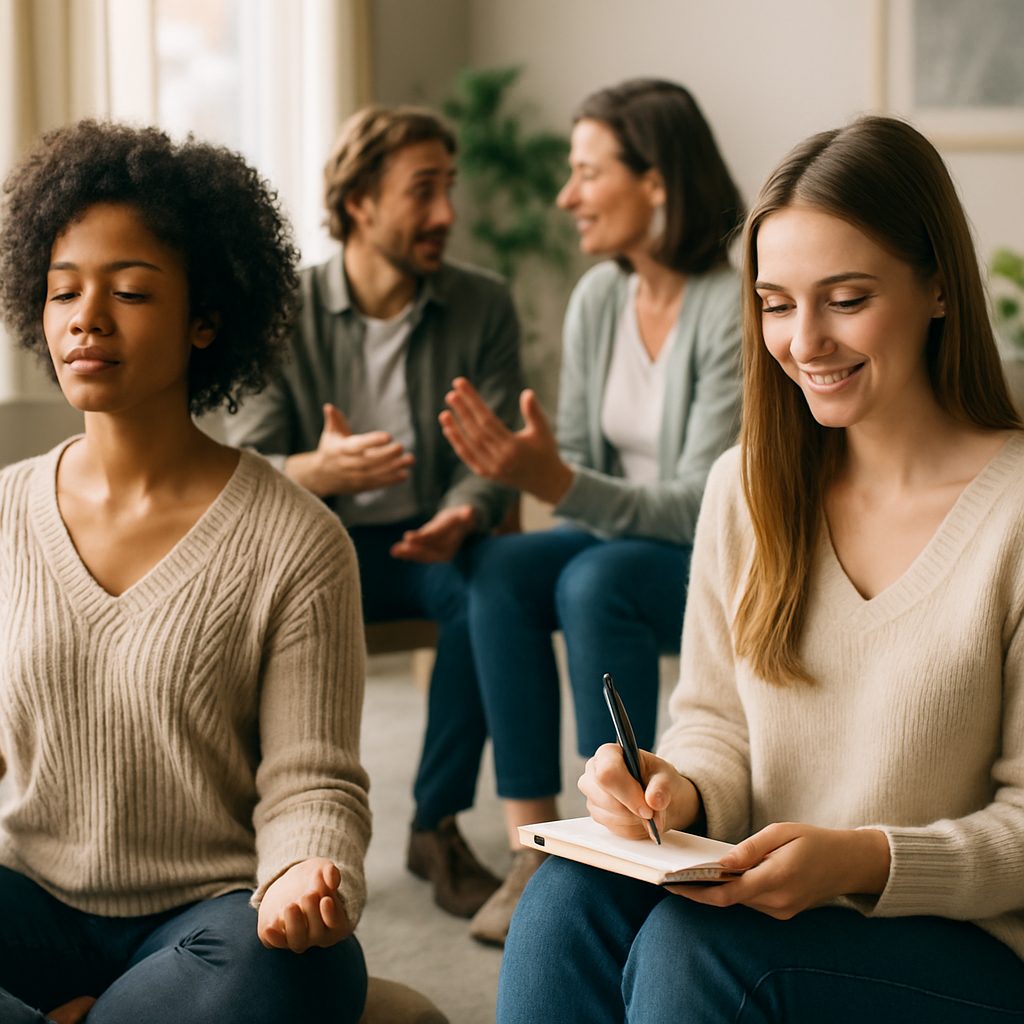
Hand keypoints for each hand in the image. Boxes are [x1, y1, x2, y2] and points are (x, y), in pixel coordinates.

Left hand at [258, 858, 351, 952]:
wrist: (294, 885)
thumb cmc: (315, 879)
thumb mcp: (323, 870)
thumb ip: (330, 873)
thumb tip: (332, 876)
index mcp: (337, 924)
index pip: (336, 925)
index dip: (331, 914)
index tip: (325, 899)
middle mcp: (319, 937)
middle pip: (316, 934)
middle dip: (312, 914)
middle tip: (308, 895)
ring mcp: (300, 940)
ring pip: (297, 942)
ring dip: (294, 926)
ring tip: (290, 906)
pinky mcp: (280, 939)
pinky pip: (277, 944)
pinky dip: (273, 938)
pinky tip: (268, 929)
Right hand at [285, 404, 414, 497]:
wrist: (321, 477)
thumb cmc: (330, 449)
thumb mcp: (330, 434)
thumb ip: (333, 420)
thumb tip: (329, 407)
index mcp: (341, 449)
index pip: (358, 446)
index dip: (372, 441)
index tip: (388, 436)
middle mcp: (348, 464)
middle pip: (369, 461)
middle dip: (387, 455)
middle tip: (401, 447)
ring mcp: (354, 477)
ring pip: (375, 474)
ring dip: (394, 468)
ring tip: (409, 459)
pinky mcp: (361, 486)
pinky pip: (377, 484)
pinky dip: (391, 480)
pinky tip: (405, 474)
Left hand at [390, 504, 477, 562]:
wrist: (461, 524)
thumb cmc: (462, 517)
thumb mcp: (465, 514)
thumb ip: (467, 514)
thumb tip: (468, 512)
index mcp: (454, 540)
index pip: (434, 538)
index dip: (420, 538)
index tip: (407, 537)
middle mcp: (445, 551)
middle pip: (426, 551)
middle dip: (410, 551)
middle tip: (395, 550)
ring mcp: (437, 552)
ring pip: (421, 554)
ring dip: (407, 553)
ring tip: (393, 551)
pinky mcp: (430, 551)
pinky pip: (419, 553)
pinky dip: (408, 552)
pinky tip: (397, 551)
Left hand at [439, 378, 573, 504]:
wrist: (547, 482)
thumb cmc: (545, 452)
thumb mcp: (544, 431)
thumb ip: (534, 412)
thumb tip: (527, 393)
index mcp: (514, 446)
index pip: (488, 420)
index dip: (473, 402)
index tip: (462, 386)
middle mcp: (501, 459)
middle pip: (476, 432)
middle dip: (462, 412)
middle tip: (451, 394)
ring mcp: (493, 469)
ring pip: (470, 446)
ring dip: (455, 429)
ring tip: (444, 413)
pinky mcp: (488, 475)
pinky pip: (469, 458)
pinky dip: (458, 444)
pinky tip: (449, 430)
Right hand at [578, 743, 701, 839]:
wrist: (655, 795)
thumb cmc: (657, 779)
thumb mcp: (666, 776)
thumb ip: (662, 786)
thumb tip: (654, 801)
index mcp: (608, 754)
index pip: (607, 773)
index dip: (627, 792)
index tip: (647, 808)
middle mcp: (593, 772)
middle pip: (605, 798)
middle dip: (633, 810)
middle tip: (652, 812)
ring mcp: (592, 795)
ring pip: (609, 816)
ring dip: (634, 820)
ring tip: (647, 812)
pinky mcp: (596, 814)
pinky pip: (613, 827)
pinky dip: (631, 827)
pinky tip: (638, 818)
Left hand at [669, 823, 891, 919]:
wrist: (849, 863)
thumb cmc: (814, 840)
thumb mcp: (782, 832)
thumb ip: (751, 848)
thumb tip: (722, 863)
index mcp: (776, 879)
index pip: (728, 892)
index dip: (697, 891)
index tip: (672, 884)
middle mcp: (778, 901)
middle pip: (729, 898)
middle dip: (700, 889)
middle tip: (670, 877)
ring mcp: (782, 910)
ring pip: (740, 900)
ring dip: (716, 889)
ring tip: (688, 874)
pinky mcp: (784, 911)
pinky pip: (752, 901)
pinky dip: (735, 889)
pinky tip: (720, 876)